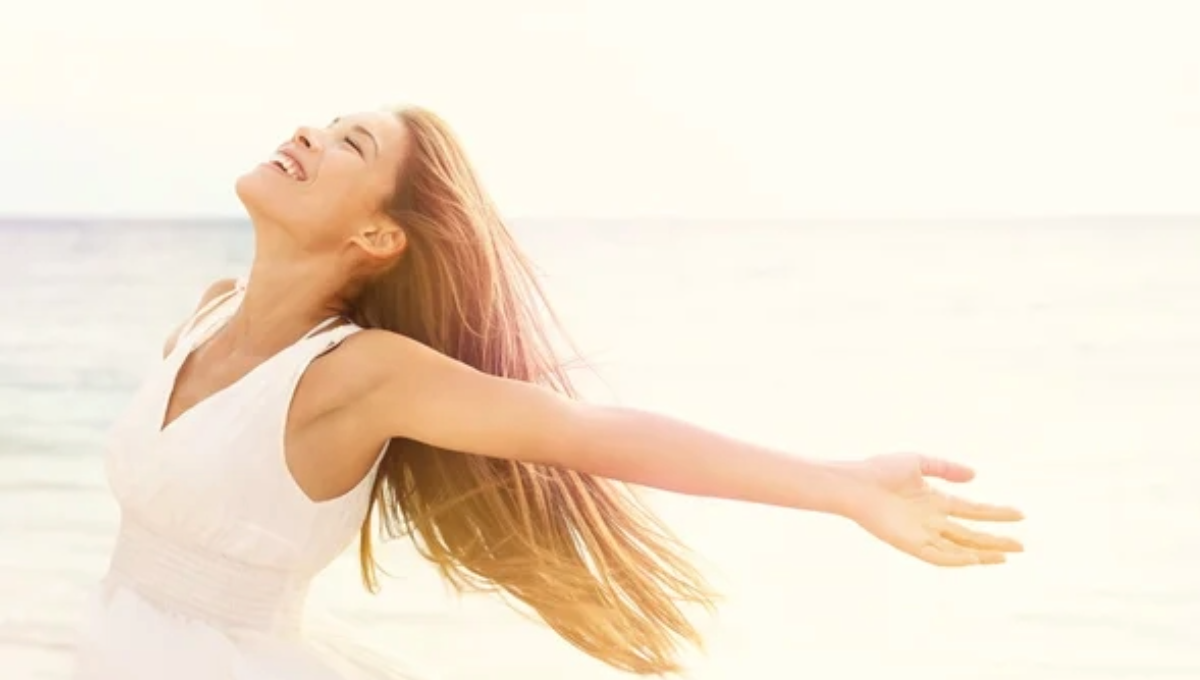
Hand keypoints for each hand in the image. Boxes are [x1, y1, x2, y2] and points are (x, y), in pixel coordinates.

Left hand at [845, 453, 1024, 566]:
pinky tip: (975, 559)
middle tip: (1022, 546)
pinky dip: (956, 560)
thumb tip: (975, 475)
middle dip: (996, 540)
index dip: (996, 513)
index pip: (973, 510)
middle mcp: (932, 520)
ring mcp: (922, 533)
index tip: (1020, 514)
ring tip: (1006, 557)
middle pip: (971, 533)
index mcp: (935, 500)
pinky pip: (937, 556)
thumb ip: (946, 468)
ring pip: (959, 548)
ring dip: (982, 553)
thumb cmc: (880, 470)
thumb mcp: (919, 462)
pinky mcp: (910, 544)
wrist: (855, 482)